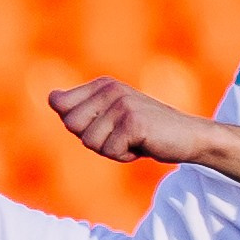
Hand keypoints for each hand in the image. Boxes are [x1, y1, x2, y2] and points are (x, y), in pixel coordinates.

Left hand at [47, 76, 208, 165]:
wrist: (188, 137)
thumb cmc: (145, 131)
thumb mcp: (109, 118)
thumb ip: (80, 110)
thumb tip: (51, 98)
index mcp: (102, 84)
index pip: (60, 105)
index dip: (80, 125)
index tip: (106, 124)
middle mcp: (110, 88)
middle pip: (71, 125)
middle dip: (93, 139)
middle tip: (120, 134)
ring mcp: (122, 104)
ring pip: (90, 142)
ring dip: (111, 149)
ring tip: (134, 139)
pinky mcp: (133, 122)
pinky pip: (110, 151)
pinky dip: (125, 156)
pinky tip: (143, 144)